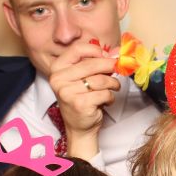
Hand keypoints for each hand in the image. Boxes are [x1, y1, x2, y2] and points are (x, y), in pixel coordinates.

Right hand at [48, 41, 119, 156]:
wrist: (79, 126)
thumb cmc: (82, 98)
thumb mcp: (84, 77)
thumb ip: (95, 62)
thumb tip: (116, 52)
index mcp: (57, 68)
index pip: (77, 49)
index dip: (96, 50)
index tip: (107, 56)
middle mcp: (58, 79)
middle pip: (91, 64)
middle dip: (109, 66)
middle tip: (118, 68)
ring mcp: (67, 92)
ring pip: (100, 80)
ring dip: (112, 83)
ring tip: (114, 87)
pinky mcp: (79, 104)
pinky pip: (104, 93)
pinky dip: (110, 97)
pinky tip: (107, 100)